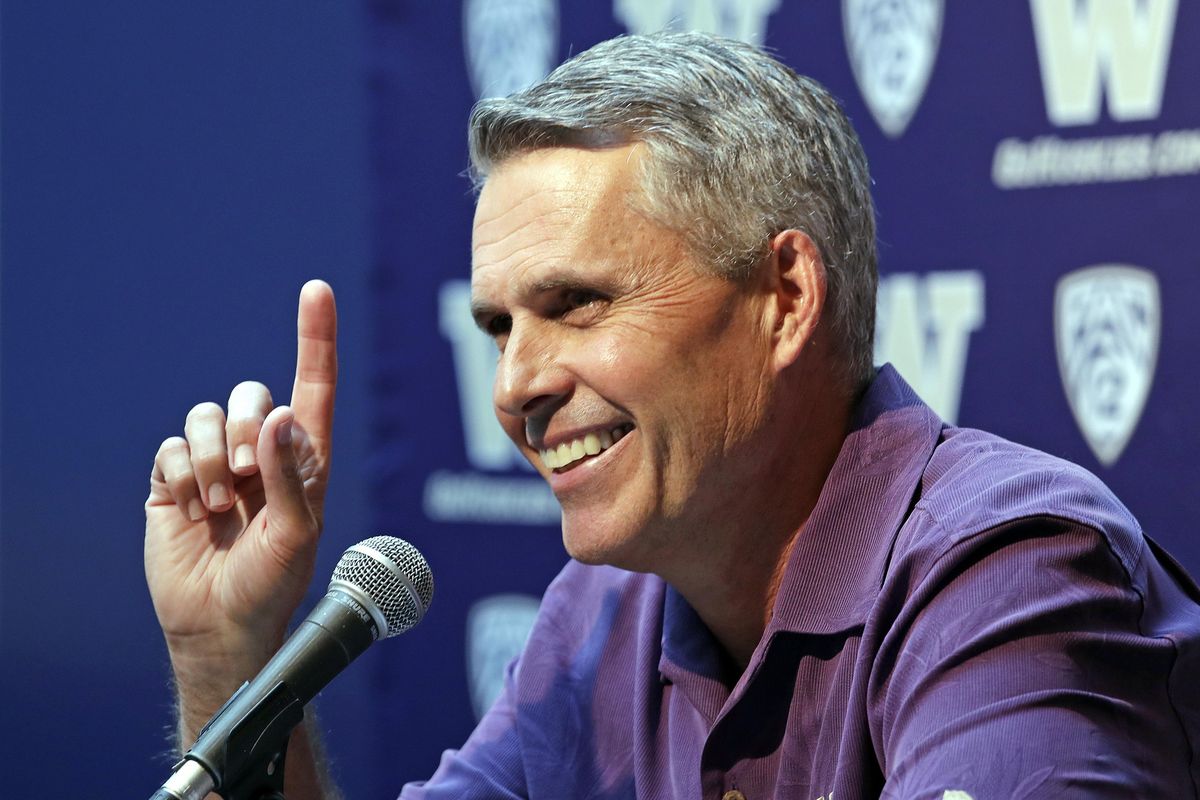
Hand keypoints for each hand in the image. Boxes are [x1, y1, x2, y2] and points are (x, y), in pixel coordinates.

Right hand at [144, 280, 336, 731]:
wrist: (219, 625)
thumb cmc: (273, 584)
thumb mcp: (297, 534)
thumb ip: (291, 475)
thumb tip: (277, 416)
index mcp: (304, 458)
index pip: (314, 387)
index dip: (315, 338)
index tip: (317, 290)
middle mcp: (262, 452)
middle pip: (249, 395)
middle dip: (244, 433)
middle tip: (247, 481)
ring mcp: (218, 463)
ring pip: (205, 416)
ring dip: (211, 460)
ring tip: (221, 507)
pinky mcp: (176, 480)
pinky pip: (171, 448)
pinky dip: (182, 477)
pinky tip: (194, 512)